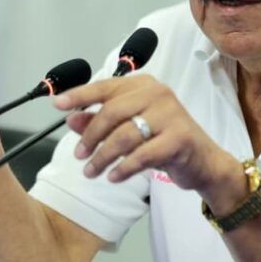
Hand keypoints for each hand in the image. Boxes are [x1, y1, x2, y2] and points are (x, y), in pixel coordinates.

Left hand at [53, 75, 242, 197]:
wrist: (204, 162)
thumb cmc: (164, 141)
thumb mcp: (130, 129)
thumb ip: (100, 121)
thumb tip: (70, 118)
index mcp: (143, 85)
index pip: (104, 87)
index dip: (78, 95)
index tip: (56, 104)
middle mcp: (157, 93)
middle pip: (112, 112)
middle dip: (90, 136)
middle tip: (78, 154)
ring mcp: (171, 114)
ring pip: (124, 135)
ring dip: (102, 156)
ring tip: (91, 171)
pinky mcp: (180, 138)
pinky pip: (142, 154)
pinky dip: (123, 168)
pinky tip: (113, 176)